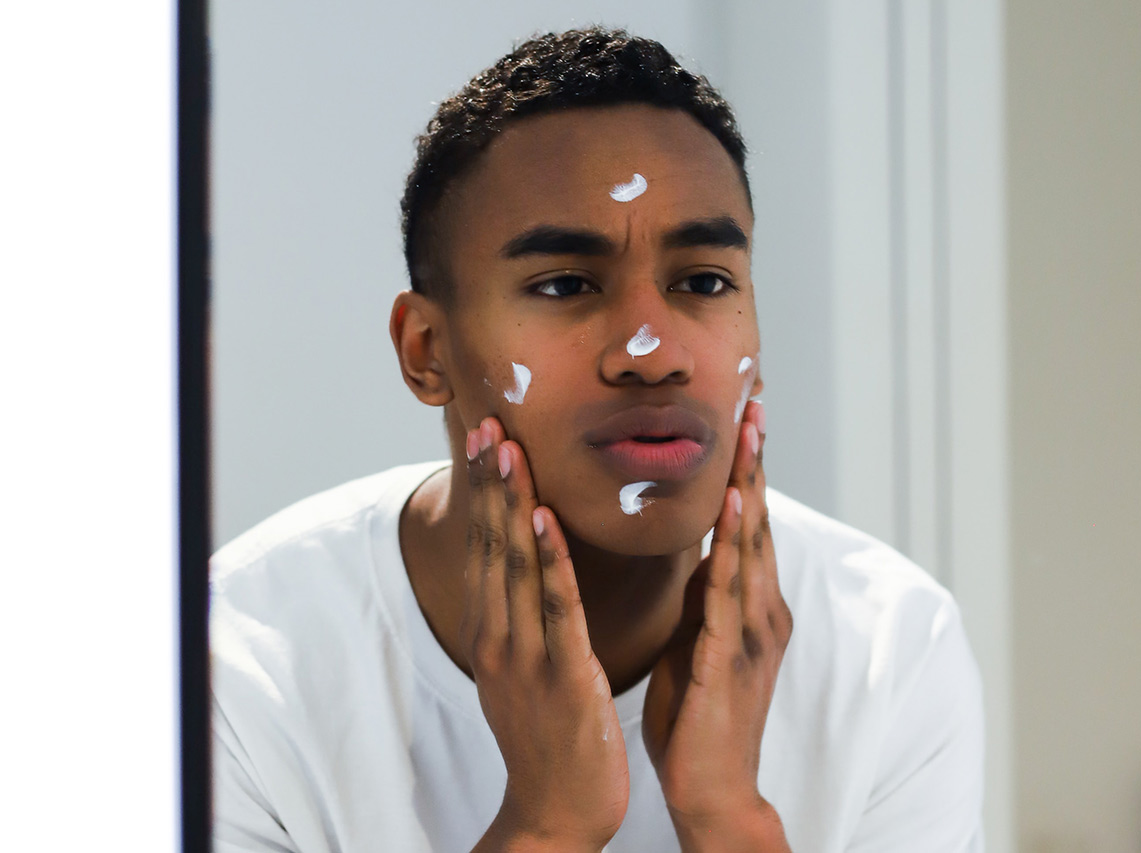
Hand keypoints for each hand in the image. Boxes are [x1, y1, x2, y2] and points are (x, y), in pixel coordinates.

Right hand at [464, 417, 629, 852]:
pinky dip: (547, 560)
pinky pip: (555, 608)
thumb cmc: (550, 737)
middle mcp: (499, 636)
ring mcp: (525, 655)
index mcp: (494, 633)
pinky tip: (544, 519)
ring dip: (511, 502)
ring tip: (509, 449)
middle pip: (491, 545)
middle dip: (491, 482)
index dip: (486, 492)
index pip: (486, 548)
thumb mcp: (528, 668)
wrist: (556, 812)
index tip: (487, 438)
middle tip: (489, 421)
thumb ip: (526, 619)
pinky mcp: (561, 675)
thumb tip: (532, 572)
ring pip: (514, 565)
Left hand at [641, 401, 792, 848]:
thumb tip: (703, 554)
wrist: (711, 789)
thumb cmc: (698, 716)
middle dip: (756, 462)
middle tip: (754, 401)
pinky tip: (735, 505)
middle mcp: (761, 610)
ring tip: (750, 432)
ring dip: (752, 484)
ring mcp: (752, 631)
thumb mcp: (698, 642)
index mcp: (749, 606)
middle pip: (760, 522)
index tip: (742, 420)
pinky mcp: (731, 655)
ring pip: (753, 544)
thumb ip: (705, 598)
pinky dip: (736, 543)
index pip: (749, 526)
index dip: (747, 471)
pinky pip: (731, 590)